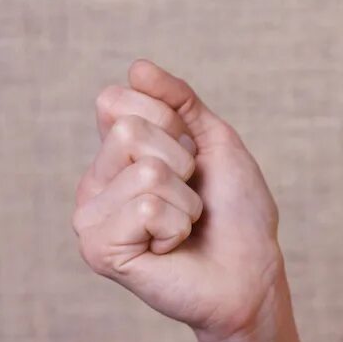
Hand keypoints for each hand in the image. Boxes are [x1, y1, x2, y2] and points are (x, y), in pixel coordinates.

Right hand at [71, 59, 286, 341]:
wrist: (252, 274)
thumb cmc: (236, 213)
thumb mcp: (214, 141)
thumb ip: (178, 101)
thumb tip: (137, 67)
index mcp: (113, 154)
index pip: (114, 100)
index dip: (168, 122)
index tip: (191, 158)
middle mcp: (93, 183)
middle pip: (127, 131)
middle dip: (180, 162)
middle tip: (190, 197)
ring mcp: (90, 218)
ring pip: (143, 171)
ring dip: (184, 200)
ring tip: (183, 227)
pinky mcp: (98, 250)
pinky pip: (145, 207)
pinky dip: (176, 226)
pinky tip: (169, 249)